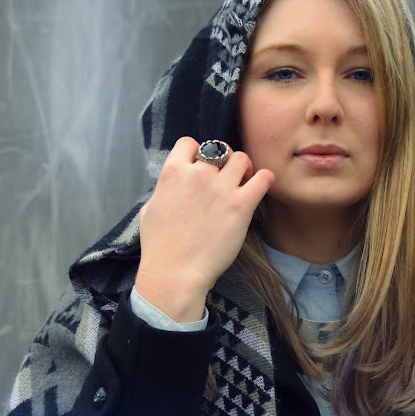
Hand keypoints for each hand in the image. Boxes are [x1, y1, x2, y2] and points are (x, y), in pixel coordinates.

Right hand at [135, 137, 273, 322]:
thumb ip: (165, 189)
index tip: (201, 167)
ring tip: (244, 182)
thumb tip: (174, 184)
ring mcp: (221, 188)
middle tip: (227, 177)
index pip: (190, 143)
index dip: (197, 153)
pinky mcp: (241, 205)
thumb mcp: (150, 209)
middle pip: (219, 148)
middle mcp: (198, 174)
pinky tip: (259, 187)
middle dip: (224, 160)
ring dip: (244, 168)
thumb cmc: (160, 247)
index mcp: (173, 173)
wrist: (175, 272)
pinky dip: (265, 179)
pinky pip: (264, 178)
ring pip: (242, 158)